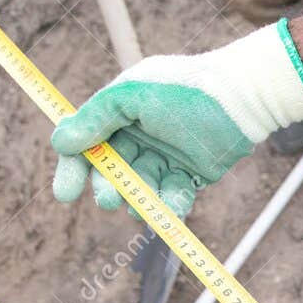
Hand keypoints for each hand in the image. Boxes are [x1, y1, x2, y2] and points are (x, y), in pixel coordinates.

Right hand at [51, 23, 302, 218]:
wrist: (242, 98)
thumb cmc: (185, 90)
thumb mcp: (132, 96)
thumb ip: (96, 118)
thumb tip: (59, 141)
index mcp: (121, 110)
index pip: (86, 142)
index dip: (74, 168)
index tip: (66, 194)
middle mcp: (140, 133)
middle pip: (111, 170)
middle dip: (107, 187)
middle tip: (109, 200)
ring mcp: (165, 155)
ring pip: (141, 187)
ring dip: (138, 199)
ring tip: (143, 207)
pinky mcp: (191, 174)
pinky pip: (173, 197)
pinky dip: (169, 206)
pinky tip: (170, 212)